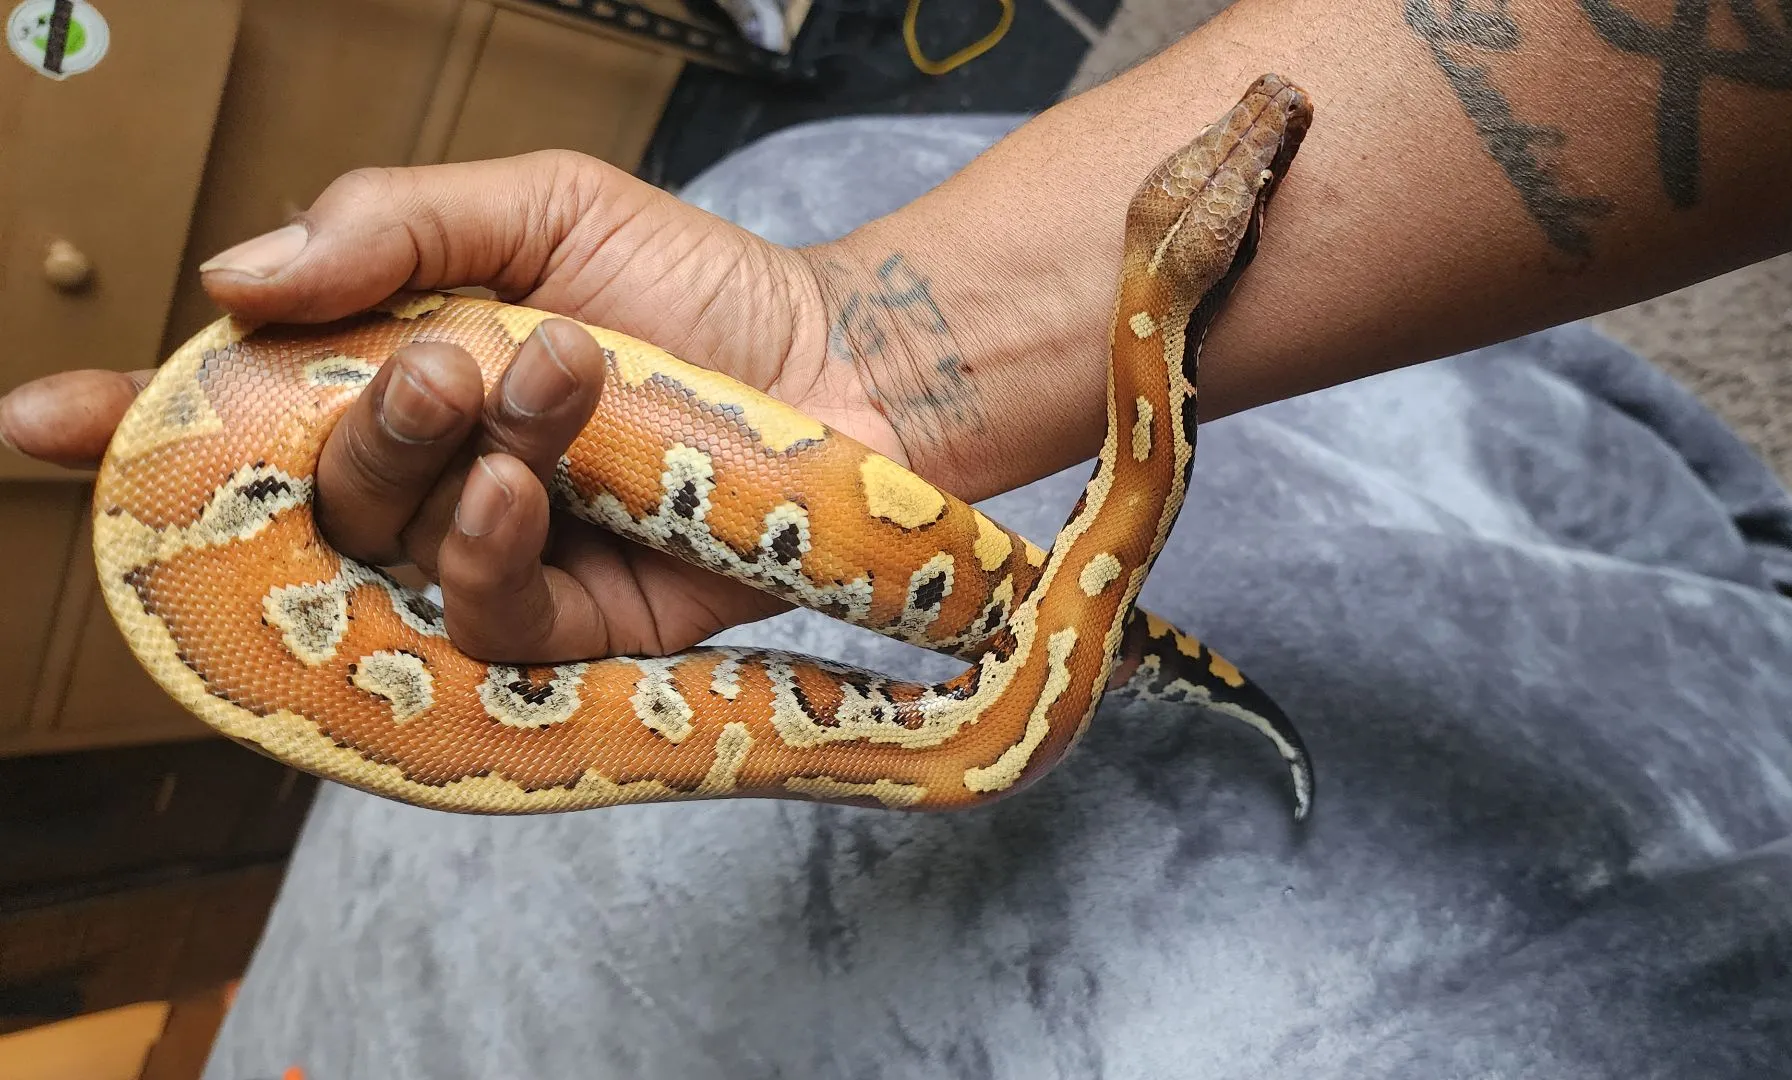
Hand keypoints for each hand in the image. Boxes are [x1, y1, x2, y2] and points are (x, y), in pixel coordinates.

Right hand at [0, 150, 914, 662]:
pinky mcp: (568, 628)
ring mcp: (493, 556)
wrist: (841, 362)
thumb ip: (390, 227)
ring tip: (538, 382)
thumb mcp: (539, 209)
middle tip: (446, 361)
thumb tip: (233, 278)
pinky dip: (484, 547)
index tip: (43, 418)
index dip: (137, 422)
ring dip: (439, 461)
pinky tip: (524, 488)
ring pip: (390, 544)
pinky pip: (478, 615)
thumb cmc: (692, 287)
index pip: (241, 412)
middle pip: (313, 482)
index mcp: (396, 376)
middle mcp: (429, 477)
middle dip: (358, 422)